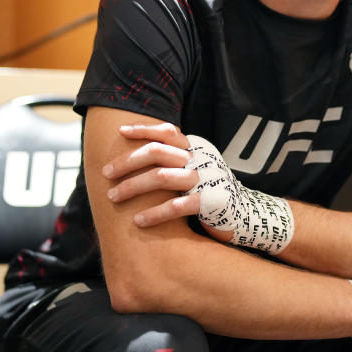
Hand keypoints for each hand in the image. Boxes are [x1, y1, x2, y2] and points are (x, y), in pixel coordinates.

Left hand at [105, 126, 293, 253]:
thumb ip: (175, 160)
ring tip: (114, 197)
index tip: (120, 132)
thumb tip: (138, 152)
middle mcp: (202, 159)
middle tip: (106, 174)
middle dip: (127, 162)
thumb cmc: (210, 193)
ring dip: (133, 187)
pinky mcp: (211, 202)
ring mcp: (208, 179)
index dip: (143, 129)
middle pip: (157, 152)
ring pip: (161, 177)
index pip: (168, 131)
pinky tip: (138, 221)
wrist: (244, 217)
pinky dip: (153, 213)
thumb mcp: (195, 169)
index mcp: (198, 148)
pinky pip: (176, 206)